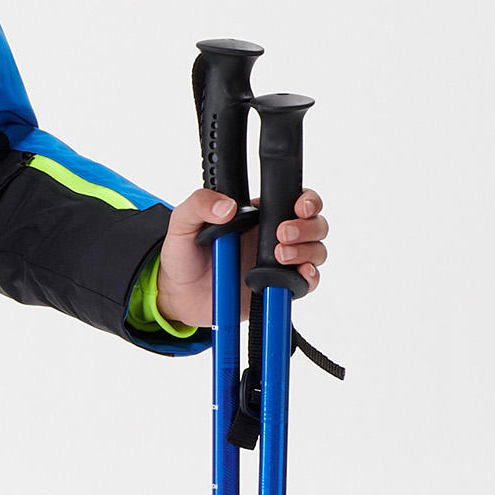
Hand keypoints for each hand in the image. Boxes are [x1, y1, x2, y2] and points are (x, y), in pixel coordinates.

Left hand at [153, 186, 329, 329]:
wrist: (178, 295)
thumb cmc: (184, 256)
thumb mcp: (182, 223)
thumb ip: (198, 205)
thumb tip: (226, 207)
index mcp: (259, 216)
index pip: (296, 199)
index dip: (308, 200)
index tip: (299, 207)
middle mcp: (275, 237)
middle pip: (316, 225)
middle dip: (308, 227)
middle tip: (282, 235)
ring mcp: (279, 264)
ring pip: (317, 252)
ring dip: (308, 251)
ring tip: (280, 255)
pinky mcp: (278, 288)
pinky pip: (307, 283)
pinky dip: (310, 278)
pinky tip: (299, 275)